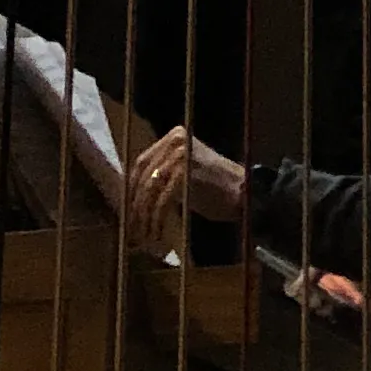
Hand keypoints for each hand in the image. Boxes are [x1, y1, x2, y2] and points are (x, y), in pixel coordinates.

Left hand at [122, 125, 248, 258]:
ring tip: (144, 234)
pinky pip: (162, 201)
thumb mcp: (185, 172)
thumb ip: (163, 174)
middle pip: (143, 175)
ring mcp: (181, 155)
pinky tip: (157, 232)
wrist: (243, 192)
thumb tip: (135, 192)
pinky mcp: (185, 173)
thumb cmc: (216, 187)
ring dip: (144, 216)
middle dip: (135, 204)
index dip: (132, 188)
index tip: (127, 209)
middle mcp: (176, 140)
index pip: (142, 162)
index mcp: (176, 136)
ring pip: (150, 190)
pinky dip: (157, 219)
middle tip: (132, 226)